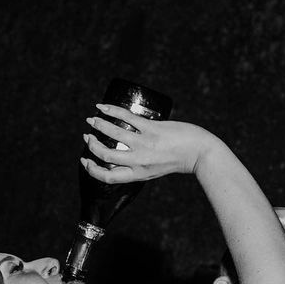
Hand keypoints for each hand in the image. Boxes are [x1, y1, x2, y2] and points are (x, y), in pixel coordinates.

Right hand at [82, 104, 218, 184]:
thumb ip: (137, 165)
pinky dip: (110, 110)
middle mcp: (139, 161)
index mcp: (139, 174)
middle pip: (105, 155)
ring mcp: (144, 144)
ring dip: (98, 125)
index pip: (108, 177)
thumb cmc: (177, 160)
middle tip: (88, 136)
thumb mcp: (154, 170)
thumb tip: (119, 158)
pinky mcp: (151, 129)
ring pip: (112, 134)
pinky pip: (125, 117)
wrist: (199, 152)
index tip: (85, 160)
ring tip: (92, 119)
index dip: (92, 169)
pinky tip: (102, 107)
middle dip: (91, 145)